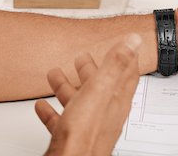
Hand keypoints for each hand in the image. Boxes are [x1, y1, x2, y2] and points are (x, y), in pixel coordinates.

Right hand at [36, 34, 142, 155]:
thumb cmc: (84, 135)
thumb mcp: (99, 90)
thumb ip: (115, 64)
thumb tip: (134, 40)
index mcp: (115, 100)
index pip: (127, 74)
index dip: (125, 57)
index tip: (123, 45)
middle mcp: (104, 114)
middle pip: (99, 87)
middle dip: (90, 70)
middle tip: (82, 57)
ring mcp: (88, 127)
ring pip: (78, 102)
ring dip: (68, 87)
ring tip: (56, 75)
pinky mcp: (71, 138)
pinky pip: (61, 120)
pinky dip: (52, 110)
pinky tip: (43, 105)